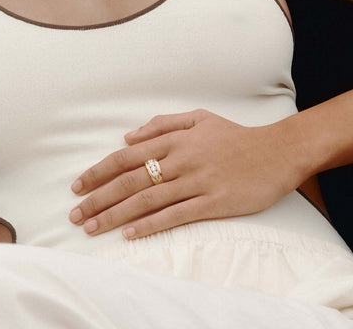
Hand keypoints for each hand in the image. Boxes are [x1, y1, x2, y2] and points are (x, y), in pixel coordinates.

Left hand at [69, 109, 306, 239]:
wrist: (277, 151)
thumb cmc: (234, 135)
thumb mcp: (198, 117)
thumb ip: (162, 124)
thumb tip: (128, 137)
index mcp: (174, 139)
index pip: (126, 157)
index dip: (99, 172)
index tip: (78, 186)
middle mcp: (181, 159)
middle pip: (130, 180)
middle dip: (98, 198)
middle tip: (75, 214)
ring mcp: (196, 181)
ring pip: (147, 200)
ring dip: (115, 215)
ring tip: (92, 227)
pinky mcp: (212, 202)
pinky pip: (175, 215)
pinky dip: (150, 225)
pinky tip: (129, 234)